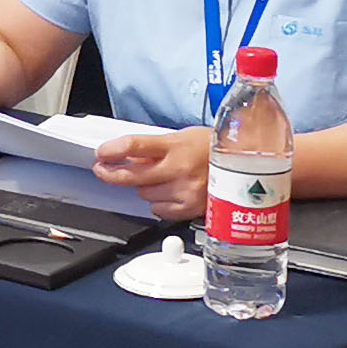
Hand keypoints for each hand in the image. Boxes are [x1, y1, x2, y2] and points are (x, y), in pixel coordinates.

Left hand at [88, 122, 212, 220]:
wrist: (245, 166)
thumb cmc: (214, 148)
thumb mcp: (184, 137)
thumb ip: (156, 147)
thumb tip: (126, 154)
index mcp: (177, 145)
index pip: (135, 146)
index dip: (113, 150)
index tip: (101, 153)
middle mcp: (179, 168)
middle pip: (133, 175)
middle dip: (112, 173)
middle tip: (103, 169)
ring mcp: (185, 190)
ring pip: (144, 194)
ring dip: (144, 187)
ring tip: (160, 178)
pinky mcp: (190, 208)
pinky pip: (159, 210)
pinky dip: (158, 202)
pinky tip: (169, 192)